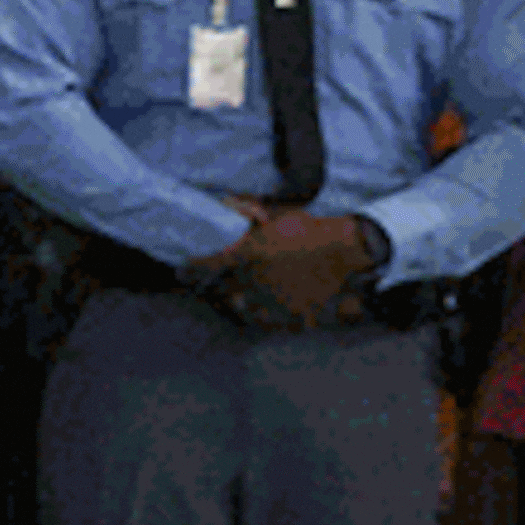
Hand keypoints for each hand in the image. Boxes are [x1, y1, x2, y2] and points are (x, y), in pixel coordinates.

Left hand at [206, 206, 380, 331]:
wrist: (343, 247)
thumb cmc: (308, 227)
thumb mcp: (277, 214)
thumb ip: (250, 210)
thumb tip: (226, 201)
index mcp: (249, 256)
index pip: (209, 264)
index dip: (191, 267)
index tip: (181, 269)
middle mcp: (257, 280)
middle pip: (225, 290)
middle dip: (219, 287)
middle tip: (217, 283)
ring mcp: (275, 299)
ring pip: (246, 309)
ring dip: (241, 304)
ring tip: (240, 300)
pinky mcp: (294, 313)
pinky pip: (276, 323)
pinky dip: (271, 320)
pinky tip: (271, 314)